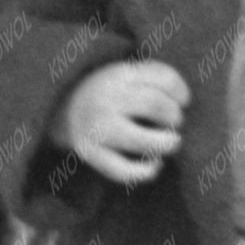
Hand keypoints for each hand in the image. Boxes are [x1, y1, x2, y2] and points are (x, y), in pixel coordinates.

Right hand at [57, 59, 190, 185]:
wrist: (60, 107)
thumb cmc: (108, 91)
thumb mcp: (126, 72)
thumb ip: (155, 75)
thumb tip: (184, 99)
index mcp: (119, 74)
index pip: (162, 79)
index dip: (181, 91)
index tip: (184, 101)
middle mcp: (107, 99)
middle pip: (155, 106)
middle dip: (174, 117)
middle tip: (175, 122)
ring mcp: (98, 128)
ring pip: (142, 140)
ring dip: (166, 144)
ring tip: (171, 142)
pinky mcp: (90, 153)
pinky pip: (123, 170)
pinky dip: (146, 171)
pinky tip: (156, 164)